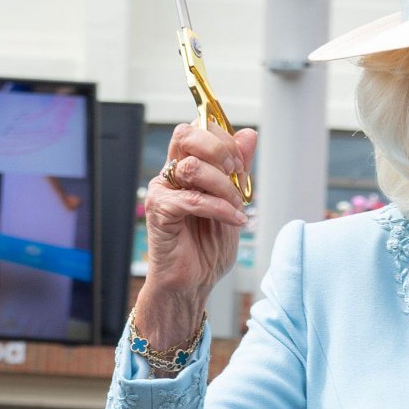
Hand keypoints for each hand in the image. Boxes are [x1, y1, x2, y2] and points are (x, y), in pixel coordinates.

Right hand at [142, 121, 256, 308]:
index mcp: (187, 166)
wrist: (196, 280)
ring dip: (224, 187)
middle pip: (187, 135)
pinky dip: (220, 209)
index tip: (241, 164)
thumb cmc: (210, 244)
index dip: (225, 140)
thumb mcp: (234, 200)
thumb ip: (239, 168)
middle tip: (236, 174)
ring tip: (237, 206)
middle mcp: (171, 174)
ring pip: (193, 167)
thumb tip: (248, 134)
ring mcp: (162, 191)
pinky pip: (192, 199)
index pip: (198, 128)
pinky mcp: (159, 212)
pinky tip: (235, 220)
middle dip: (220, 150)